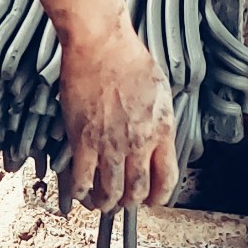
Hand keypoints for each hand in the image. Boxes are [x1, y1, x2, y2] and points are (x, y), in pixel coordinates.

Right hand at [58, 17, 177, 211]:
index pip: (167, 178)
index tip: (153, 199)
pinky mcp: (82, 140)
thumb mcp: (159, 91)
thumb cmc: (128, 59)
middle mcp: (138, 142)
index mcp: (161, 130)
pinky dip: (81, 191)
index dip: (160, 196)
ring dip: (107, 203)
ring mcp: (109, 143)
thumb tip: (157, 139)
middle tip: (125, 202)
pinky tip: (80, 192)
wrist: (101, 44)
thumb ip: (159, 121)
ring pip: (110, 191)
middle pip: (138, 190)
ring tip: (103, 203)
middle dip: (132, 202)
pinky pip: (82, 178)